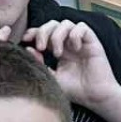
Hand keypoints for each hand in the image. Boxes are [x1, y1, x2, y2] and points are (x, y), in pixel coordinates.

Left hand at [0, 19, 117, 109]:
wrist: (95, 97)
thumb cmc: (76, 91)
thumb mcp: (52, 78)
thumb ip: (40, 64)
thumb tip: (29, 48)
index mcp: (59, 50)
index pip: (44, 33)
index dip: (34, 32)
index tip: (25, 39)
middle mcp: (69, 44)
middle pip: (52, 24)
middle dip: (43, 32)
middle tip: (41, 47)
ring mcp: (80, 42)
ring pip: (65, 23)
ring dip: (57, 35)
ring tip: (58, 53)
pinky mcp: (92, 41)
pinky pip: (82, 27)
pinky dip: (75, 35)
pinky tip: (75, 49)